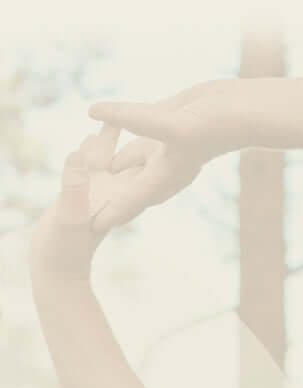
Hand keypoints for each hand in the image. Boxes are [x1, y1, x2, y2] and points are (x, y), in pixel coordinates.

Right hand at [31, 125, 141, 281]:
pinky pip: (90, 169)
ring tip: (116, 116)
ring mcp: (99, 197)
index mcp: (118, 199)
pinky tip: (90, 138)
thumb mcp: (69, 216)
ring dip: (112, 141)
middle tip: (145, 110)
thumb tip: (79, 160)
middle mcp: (114, 196)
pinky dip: (92, 153)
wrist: (57, 269)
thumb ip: (74, 188)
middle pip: (129, 161)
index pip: (136, 167)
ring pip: (109, 162)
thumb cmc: (64, 248)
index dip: (145, 147)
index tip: (152, 123)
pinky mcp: (84, 197)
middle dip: (135, 139)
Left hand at [88, 82, 241, 231]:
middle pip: (125, 190)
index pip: (126, 203)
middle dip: (105, 200)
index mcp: (161, 179)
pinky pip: (135, 134)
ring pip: (128, 162)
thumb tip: (93, 111)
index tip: (84, 228)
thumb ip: (133, 119)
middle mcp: (161, 169)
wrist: (243, 111)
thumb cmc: (217, 124)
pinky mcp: (166, 127)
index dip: (105, 216)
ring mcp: (163, 149)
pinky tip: (103, 123)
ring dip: (109, 168)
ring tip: (84, 173)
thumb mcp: (172, 124)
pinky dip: (118, 131)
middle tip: (81, 211)